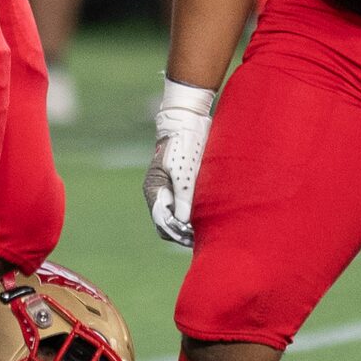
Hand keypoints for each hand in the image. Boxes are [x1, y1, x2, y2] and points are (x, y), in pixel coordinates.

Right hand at [145, 79, 214, 247]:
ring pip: (175, 218)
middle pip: (166, 224)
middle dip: (181, 233)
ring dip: (188, 227)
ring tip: (206, 232)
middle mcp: (159, 194)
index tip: (194, 237)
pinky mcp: (180, 186)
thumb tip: (183, 221)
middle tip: (201, 238)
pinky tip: (206, 220)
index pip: (162, 222)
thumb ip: (183, 197)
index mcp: (154, 190)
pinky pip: (183, 209)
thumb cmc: (183, 145)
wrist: (187, 122)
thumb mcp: (183, 172)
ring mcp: (169, 191)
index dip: (177, 232)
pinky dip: (192, 217)